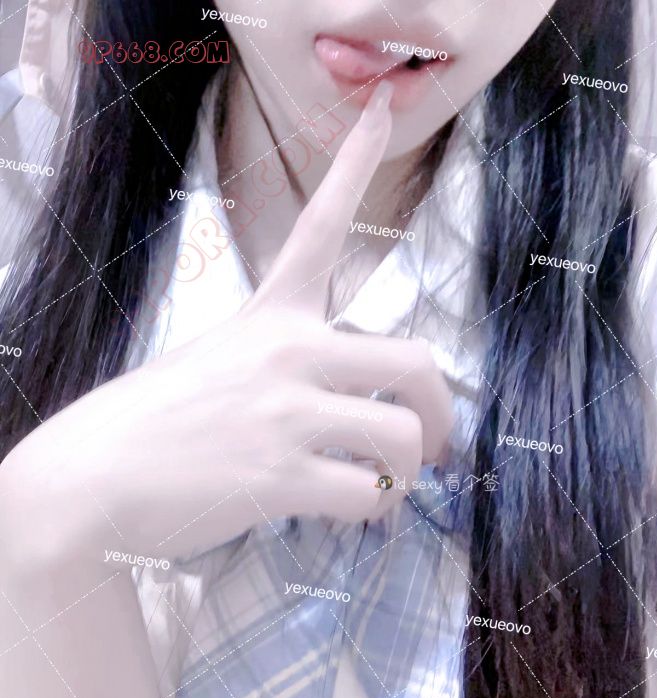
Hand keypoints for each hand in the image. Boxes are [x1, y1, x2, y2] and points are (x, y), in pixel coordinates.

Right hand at [2, 80, 452, 563]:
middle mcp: (287, 353)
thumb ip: (285, 367)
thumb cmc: (157, 420)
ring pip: (401, 436)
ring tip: (387, 488)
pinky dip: (376, 509)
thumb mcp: (218, 361)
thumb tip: (349, 409)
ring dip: (408, 473)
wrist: (93, 478)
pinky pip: (369, 494)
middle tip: (435, 440)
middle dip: (441, 409)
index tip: (379, 106)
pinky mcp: (278, 476)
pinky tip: (357, 510)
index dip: (354, 162)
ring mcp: (285, 414)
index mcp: (271, 316)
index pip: (321, 224)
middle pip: (416, 360)